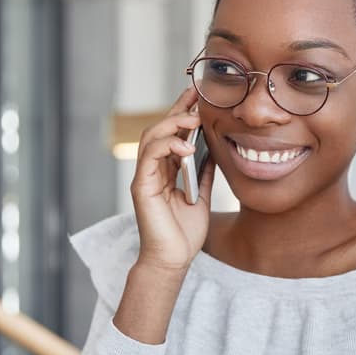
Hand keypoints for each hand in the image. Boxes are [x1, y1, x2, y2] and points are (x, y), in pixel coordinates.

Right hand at [129, 88, 216, 273]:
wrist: (174, 259)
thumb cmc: (185, 232)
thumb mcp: (202, 196)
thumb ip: (204, 172)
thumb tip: (213, 149)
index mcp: (166, 170)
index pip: (172, 134)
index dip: (183, 112)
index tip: (199, 94)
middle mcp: (152, 169)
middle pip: (159, 129)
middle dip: (177, 109)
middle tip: (195, 94)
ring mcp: (145, 177)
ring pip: (151, 138)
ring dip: (172, 124)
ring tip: (193, 118)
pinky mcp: (141, 187)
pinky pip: (149, 157)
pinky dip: (167, 147)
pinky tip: (186, 146)